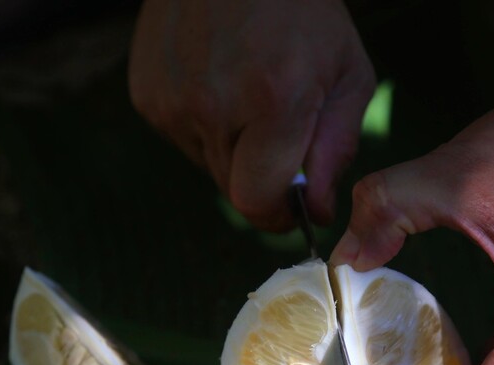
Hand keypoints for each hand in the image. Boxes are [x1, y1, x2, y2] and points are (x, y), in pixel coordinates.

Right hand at [129, 0, 375, 229]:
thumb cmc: (305, 12)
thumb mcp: (348, 76)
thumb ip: (336, 150)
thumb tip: (316, 212)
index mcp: (272, 102)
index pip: (256, 202)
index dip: (278, 215)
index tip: (293, 206)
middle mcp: (212, 106)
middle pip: (233, 191)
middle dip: (262, 180)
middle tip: (279, 138)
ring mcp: (171, 99)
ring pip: (209, 167)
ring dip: (234, 152)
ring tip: (249, 98)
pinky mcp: (145, 93)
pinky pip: (183, 139)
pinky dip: (206, 128)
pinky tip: (220, 84)